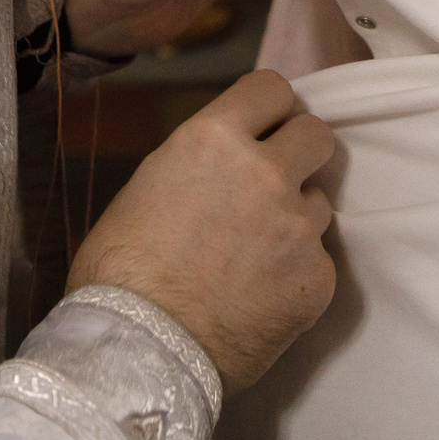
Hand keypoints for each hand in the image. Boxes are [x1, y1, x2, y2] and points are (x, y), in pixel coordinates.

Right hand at [68, 71, 336, 392]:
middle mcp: (265, 173)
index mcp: (214, 139)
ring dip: (294, 220)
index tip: (265, 128)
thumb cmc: (120, 273)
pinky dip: (294, 276)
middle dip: (300, 153)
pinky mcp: (317, 279)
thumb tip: (223, 166)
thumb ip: (200, 164)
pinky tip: (259, 298)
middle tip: (274, 183)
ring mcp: (298, 227)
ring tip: (254, 256)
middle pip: (317, 134)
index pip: (273, 88)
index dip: (271, 109)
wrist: (137, 352)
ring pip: (318, 203)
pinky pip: (317, 262)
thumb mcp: (148, 187)